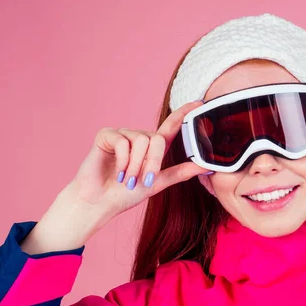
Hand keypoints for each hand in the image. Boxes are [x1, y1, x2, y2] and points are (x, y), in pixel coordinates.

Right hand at [67, 100, 209, 220]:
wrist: (99, 202)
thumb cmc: (125, 194)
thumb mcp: (157, 183)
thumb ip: (180, 173)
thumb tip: (205, 167)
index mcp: (152, 148)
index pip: (171, 127)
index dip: (184, 114)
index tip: (199, 103)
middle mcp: (138, 138)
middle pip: (157, 139)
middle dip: (152, 163)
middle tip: (142, 180)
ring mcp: (122, 134)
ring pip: (141, 141)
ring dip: (136, 165)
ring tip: (127, 179)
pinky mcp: (107, 135)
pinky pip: (123, 142)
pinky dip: (123, 161)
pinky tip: (117, 172)